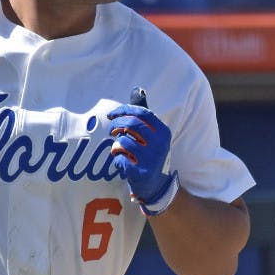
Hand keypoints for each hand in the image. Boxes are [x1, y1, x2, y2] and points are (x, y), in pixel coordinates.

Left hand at [107, 86, 179, 215]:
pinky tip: (123, 163)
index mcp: (163, 131)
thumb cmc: (150, 153)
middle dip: (116, 125)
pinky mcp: (141, 173)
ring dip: (116, 146)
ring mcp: (151, 159)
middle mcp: (160, 144)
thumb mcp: (152, 133)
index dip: (124, 110)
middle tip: (111, 131)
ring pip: (122, 142)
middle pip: (131, 125)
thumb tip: (138, 89)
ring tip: (120, 150)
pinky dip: (117, 160)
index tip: (111, 114)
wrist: (156, 185)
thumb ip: (143, 113)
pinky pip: (119, 159)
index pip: (142, 113)